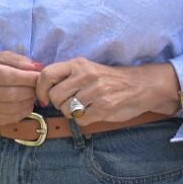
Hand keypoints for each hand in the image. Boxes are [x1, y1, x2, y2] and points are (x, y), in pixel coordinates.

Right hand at [0, 51, 42, 125]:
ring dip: (29, 102)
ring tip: (32, 95)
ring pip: (13, 108)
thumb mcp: (2, 57)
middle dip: (31, 91)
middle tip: (38, 87)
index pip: (10, 76)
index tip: (40, 76)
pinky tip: (25, 104)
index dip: (29, 78)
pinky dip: (23, 112)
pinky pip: (11, 119)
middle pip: (12, 94)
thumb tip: (39, 69)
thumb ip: (20, 61)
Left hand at [34, 58, 177, 125]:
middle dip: (59, 104)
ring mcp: (96, 91)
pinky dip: (85, 120)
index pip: (47, 74)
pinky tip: (94, 112)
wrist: (141, 85)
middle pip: (55, 96)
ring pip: (67, 110)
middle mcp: (86, 75)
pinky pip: (81, 120)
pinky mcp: (104, 107)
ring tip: (85, 107)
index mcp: (79, 64)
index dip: (40, 89)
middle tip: (70, 103)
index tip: (44, 98)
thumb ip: (67, 76)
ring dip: (73, 113)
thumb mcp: (88, 69)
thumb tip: (43, 90)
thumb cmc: (110, 79)